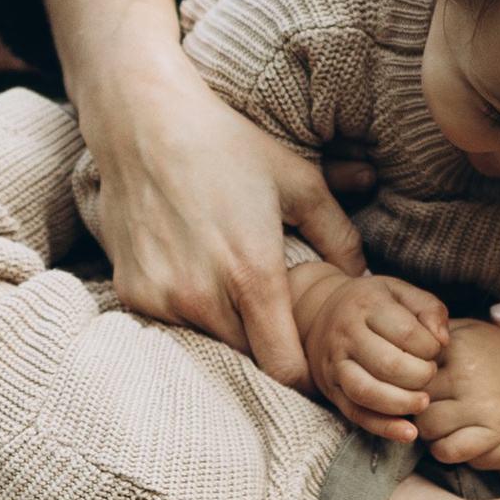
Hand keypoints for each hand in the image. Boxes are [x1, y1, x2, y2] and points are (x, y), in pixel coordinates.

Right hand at [48, 0, 370, 388]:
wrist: (143, 126)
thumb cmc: (227, 148)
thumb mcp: (298, 182)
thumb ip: (339, 236)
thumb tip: (366, 277)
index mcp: (253, 274)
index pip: (286, 368)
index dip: (305, 373)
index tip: (313, 358)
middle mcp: (204, 296)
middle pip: (249, 357)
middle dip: (267, 342)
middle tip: (274, 310)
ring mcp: (163, 298)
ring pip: (210, 339)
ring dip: (226, 324)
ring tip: (231, 279)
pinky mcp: (133, 293)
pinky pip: (172, 320)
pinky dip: (187, 306)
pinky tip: (192, 264)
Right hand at [295, 266, 449, 441]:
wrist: (322, 313)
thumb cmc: (373, 304)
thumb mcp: (400, 292)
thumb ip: (428, 308)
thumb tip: (442, 339)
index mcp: (366, 306)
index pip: (405, 333)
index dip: (430, 347)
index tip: (436, 350)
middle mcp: (346, 335)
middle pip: (387, 365)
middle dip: (419, 376)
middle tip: (430, 374)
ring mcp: (335, 365)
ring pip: (367, 392)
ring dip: (402, 404)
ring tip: (423, 402)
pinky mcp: (332, 390)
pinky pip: (356, 414)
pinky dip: (384, 428)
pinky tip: (409, 433)